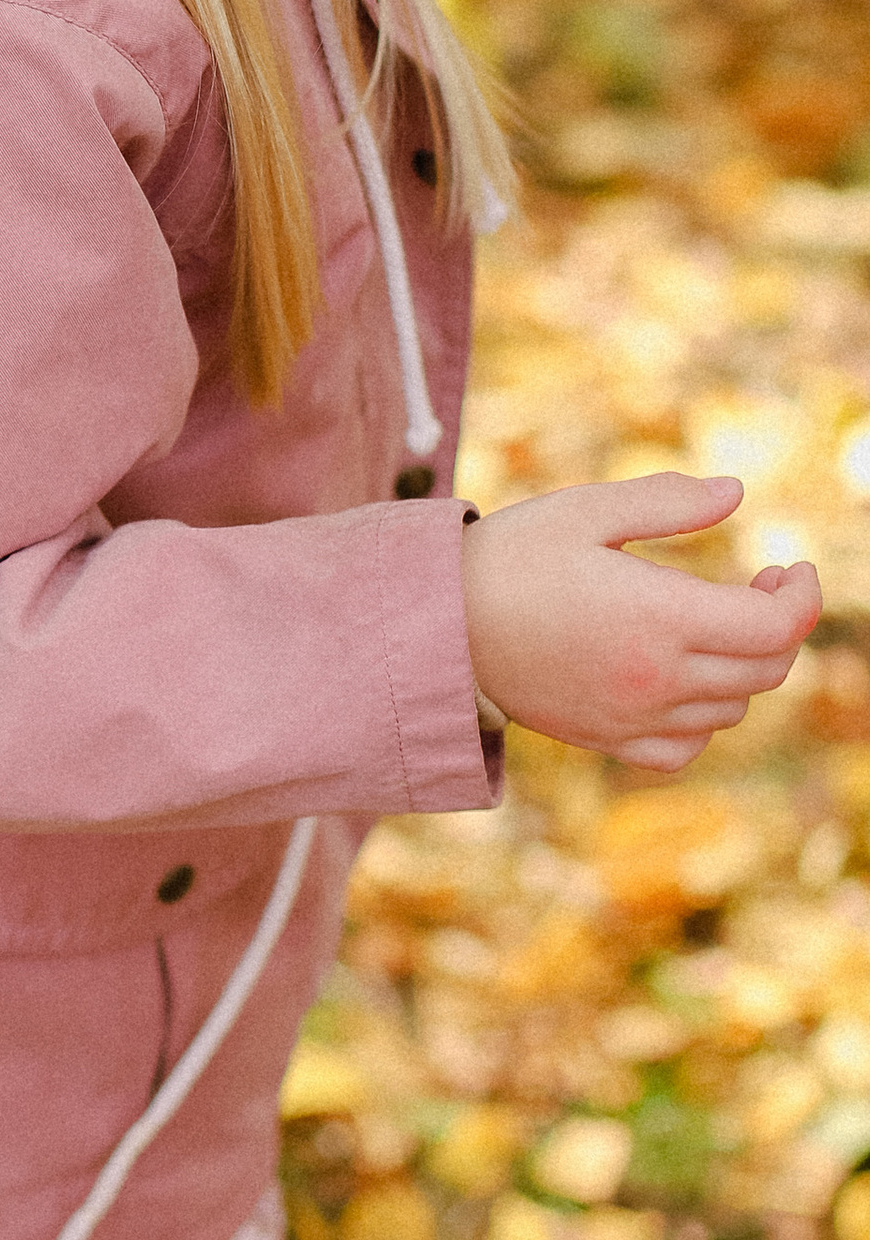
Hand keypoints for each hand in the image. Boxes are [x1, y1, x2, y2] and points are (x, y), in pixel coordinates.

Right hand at [460, 474, 818, 771]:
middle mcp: (658, 678)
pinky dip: (704, 719)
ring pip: (733, 709)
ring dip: (746, 667)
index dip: (802, 595)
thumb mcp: (585, 509)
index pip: (778, 626)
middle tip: (759, 585)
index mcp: (661, 616)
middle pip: (768, 669)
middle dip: (781, 624)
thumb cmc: (509, 557)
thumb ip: (667, 500)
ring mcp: (634, 716)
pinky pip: (687, 747)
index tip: (788, 566)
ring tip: (718, 624)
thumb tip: (736, 492)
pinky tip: (684, 682)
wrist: (437, 627)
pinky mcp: (606, 739)